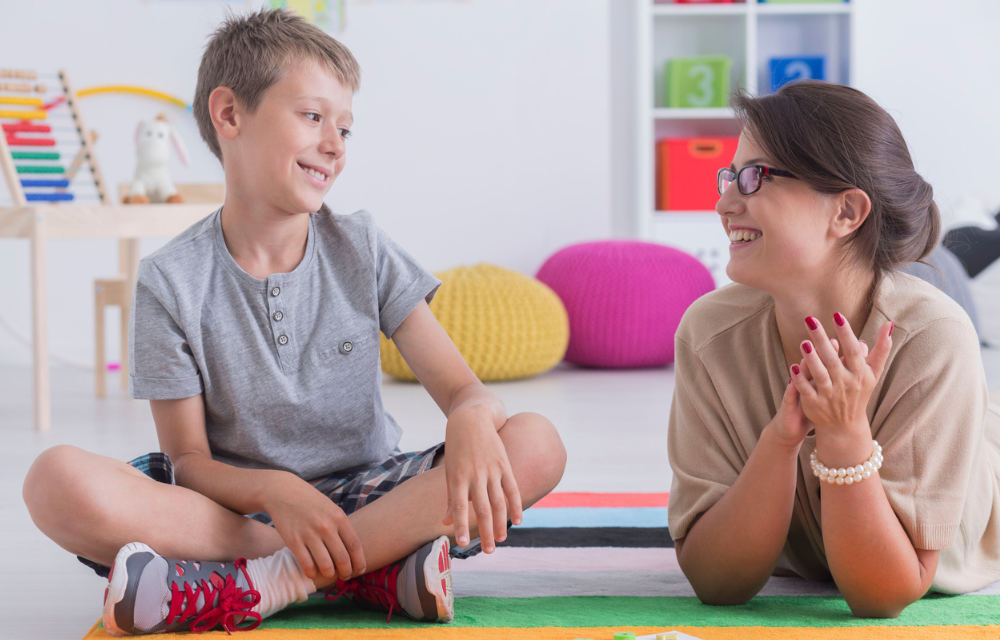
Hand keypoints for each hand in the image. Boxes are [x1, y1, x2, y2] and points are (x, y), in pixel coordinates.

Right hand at [264, 472, 365, 581]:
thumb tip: (352, 551)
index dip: (359, 562)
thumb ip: (341, 527)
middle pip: (342, 558)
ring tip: (329, 574)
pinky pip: (306, 564)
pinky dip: (312, 573)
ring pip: (326, 565)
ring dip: (329, 574)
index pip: (354, 545)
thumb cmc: (310, 502)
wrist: (283, 492)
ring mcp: (309, 534)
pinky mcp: (293, 541)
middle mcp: (326, 526)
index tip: (360, 571)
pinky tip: (313, 572)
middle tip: (345, 576)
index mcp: (339, 517)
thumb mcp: (331, 509)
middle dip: (346, 572)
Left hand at [443, 405, 522, 553]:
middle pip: (483, 509)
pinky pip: (512, 488)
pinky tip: (517, 521)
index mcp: (458, 477)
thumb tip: (447, 522)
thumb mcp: (450, 471)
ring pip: (499, 502)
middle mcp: (475, 474)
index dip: (461, 525)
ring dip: (501, 523)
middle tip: (487, 552)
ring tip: (501, 540)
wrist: (471, 418)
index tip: (461, 543)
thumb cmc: (457, 448)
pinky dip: (516, 505)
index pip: (460, 506)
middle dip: (485, 532)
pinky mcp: (504, 464)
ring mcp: (492, 469)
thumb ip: (451, 497)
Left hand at [791, 315, 892, 462]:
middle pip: (832, 359)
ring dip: (811, 359)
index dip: (846, 334)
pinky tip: (792, 366)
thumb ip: (881, 349)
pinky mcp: (814, 404)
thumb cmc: (859, 392)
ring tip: (803, 342)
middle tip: (810, 319)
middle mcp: (845, 384)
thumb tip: (889, 324)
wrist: (845, 426)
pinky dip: (800, 380)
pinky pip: (806, 390)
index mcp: (859, 374)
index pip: (853, 351)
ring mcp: (829, 395)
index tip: (837, 315)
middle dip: (822, 339)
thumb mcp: (873, 372)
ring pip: (820, 375)